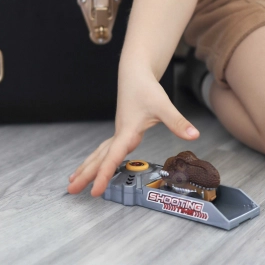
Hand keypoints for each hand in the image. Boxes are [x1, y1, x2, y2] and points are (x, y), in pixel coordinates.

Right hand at [67, 72, 199, 196]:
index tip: (95, 191)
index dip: (103, 175)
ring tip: (72, 181)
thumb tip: (194, 135)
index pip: (113, 157)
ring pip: (99, 153)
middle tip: (70, 191)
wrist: (134, 73)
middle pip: (99, 157)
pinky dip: (96, 159)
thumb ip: (177, 122)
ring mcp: (118, 132)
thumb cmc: (146, 88)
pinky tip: (91, 165)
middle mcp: (119, 134)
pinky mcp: (121, 130)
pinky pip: (104, 149)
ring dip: (86, 167)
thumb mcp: (163, 105)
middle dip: (85, 175)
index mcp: (127, 131)